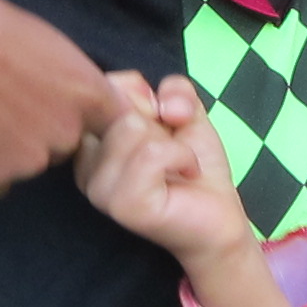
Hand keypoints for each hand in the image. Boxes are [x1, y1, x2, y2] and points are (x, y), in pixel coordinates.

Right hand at [0, 0, 121, 193]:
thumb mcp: (49, 44)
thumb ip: (70, 80)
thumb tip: (72, 98)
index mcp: (91, 95)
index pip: (111, 127)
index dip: (84, 120)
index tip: (61, 111)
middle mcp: (71, 133)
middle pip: (64, 146)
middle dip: (39, 134)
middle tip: (2, 104)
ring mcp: (34, 160)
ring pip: (26, 165)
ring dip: (6, 151)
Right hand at [74, 76, 267, 294]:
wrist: (220, 220)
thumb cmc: (196, 168)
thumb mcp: (185, 113)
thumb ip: (173, 89)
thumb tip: (166, 106)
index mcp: (90, 143)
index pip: (105, 87)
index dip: (145, 96)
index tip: (163, 125)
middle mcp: (85, 166)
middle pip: (116, 104)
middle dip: (159, 120)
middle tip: (171, 152)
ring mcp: (101, 189)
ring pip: (130, 127)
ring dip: (172, 142)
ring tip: (178, 164)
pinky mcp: (125, 205)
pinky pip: (152, 153)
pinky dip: (182, 156)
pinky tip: (187, 173)